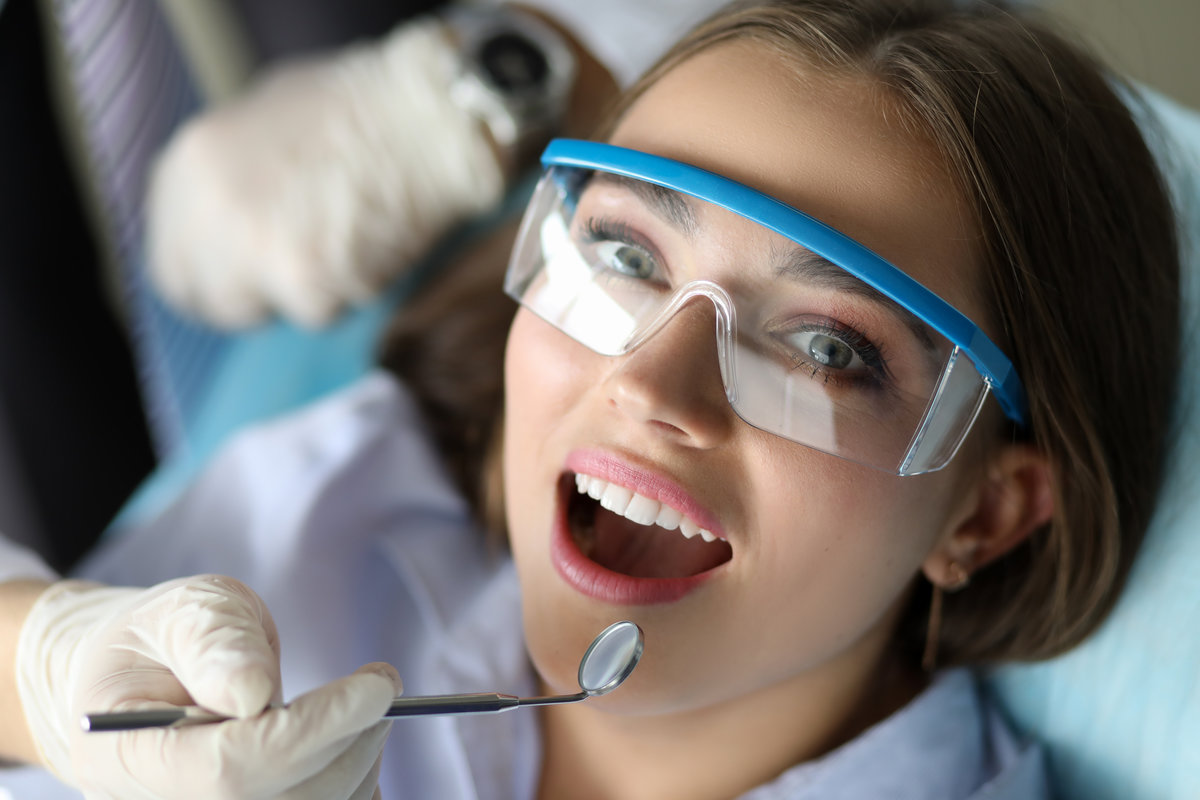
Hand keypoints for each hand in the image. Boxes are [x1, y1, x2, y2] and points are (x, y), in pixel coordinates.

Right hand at [16, 575, 398, 798]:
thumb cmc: (159, 642)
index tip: (375, 688)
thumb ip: (213, 644)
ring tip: (362, 704)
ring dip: (358, 761)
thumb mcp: (181, 613)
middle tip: (380, 685)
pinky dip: (352, 784)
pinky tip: (349, 741)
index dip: (312, 732)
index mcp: (122, 757)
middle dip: (346, 742)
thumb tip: (251, 690)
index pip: (231, 771)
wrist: (135, 686)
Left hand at [145, 17, 504, 327]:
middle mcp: (207, 212)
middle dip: (251, 297)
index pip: (170, 263)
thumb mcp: (261, 121)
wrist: (425, 119)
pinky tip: (370, 245)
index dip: (211, 277)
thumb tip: (223, 226)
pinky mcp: (304, 283)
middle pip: (211, 300)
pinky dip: (347, 292)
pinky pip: (319, 313)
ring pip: (265, 311)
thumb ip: (227, 179)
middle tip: (295, 277)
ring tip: (344, 241)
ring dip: (302, 294)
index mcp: (188, 167)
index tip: (241, 279)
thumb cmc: (360, 109)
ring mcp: (251, 251)